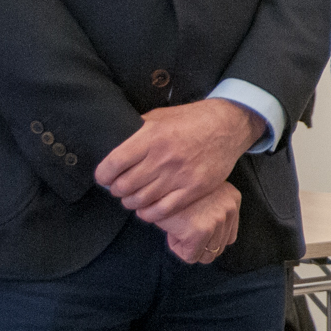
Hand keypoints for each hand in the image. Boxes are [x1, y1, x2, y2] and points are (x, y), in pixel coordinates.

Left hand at [95, 99, 262, 220]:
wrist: (227, 125)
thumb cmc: (191, 119)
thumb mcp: (160, 116)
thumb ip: (137, 131)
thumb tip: (113, 144)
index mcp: (151, 137)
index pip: (113, 164)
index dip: (103, 175)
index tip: (104, 177)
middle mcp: (163, 157)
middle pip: (125, 186)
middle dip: (116, 190)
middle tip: (119, 188)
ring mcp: (180, 175)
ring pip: (141, 200)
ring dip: (131, 203)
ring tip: (133, 198)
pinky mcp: (194, 188)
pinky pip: (163, 210)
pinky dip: (149, 214)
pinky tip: (147, 210)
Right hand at [141, 181, 240, 263]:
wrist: (154, 181)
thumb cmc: (175, 188)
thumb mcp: (203, 193)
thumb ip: (213, 211)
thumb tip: (212, 243)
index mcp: (233, 199)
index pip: (228, 237)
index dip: (207, 236)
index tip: (192, 223)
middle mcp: (229, 209)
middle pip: (218, 247)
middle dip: (199, 243)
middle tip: (183, 225)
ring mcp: (216, 221)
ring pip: (206, 255)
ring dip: (189, 245)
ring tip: (178, 226)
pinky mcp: (199, 232)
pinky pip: (191, 256)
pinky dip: (178, 248)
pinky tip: (172, 230)